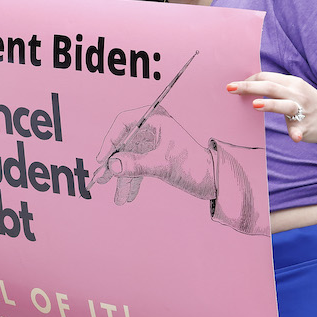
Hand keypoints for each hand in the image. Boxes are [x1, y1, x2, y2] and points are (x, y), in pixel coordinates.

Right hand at [93, 105, 214, 204]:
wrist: (215, 180)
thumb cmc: (194, 166)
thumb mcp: (163, 165)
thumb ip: (136, 165)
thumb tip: (113, 166)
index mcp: (156, 119)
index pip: (124, 123)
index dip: (110, 141)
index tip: (103, 159)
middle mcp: (152, 127)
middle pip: (123, 143)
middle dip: (114, 164)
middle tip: (101, 179)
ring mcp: (152, 142)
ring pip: (129, 157)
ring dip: (122, 177)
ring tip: (118, 198)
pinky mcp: (155, 156)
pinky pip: (137, 166)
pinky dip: (132, 180)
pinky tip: (127, 196)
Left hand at [227, 72, 316, 145]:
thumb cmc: (309, 104)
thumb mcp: (294, 90)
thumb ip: (276, 88)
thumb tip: (250, 85)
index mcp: (291, 83)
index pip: (266, 77)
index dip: (249, 81)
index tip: (234, 86)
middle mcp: (296, 94)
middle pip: (270, 87)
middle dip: (249, 87)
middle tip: (230, 88)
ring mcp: (302, 110)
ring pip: (284, 105)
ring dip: (271, 104)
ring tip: (255, 105)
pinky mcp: (307, 126)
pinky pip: (300, 129)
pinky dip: (297, 133)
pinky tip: (295, 137)